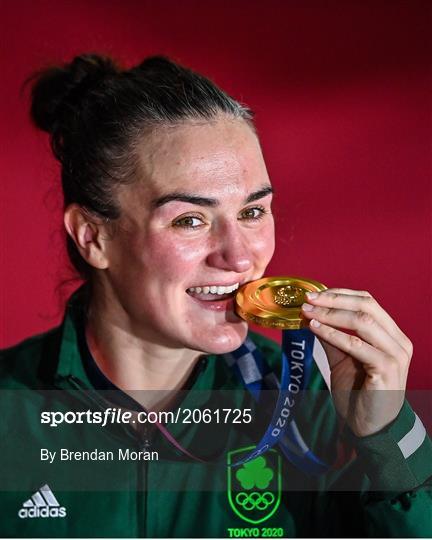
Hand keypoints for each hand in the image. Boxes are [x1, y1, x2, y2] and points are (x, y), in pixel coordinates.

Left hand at [301, 288, 412, 436]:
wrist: (371, 427)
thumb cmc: (360, 393)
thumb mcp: (343, 359)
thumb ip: (332, 337)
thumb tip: (311, 315)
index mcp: (391, 334)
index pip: (368, 301)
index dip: (340, 294)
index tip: (315, 293)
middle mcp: (398, 341)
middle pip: (367, 305)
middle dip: (334, 299)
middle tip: (308, 299)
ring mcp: (395, 355)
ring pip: (362, 321)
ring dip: (330, 314)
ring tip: (308, 312)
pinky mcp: (386, 369)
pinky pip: (356, 345)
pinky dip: (333, 334)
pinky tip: (315, 329)